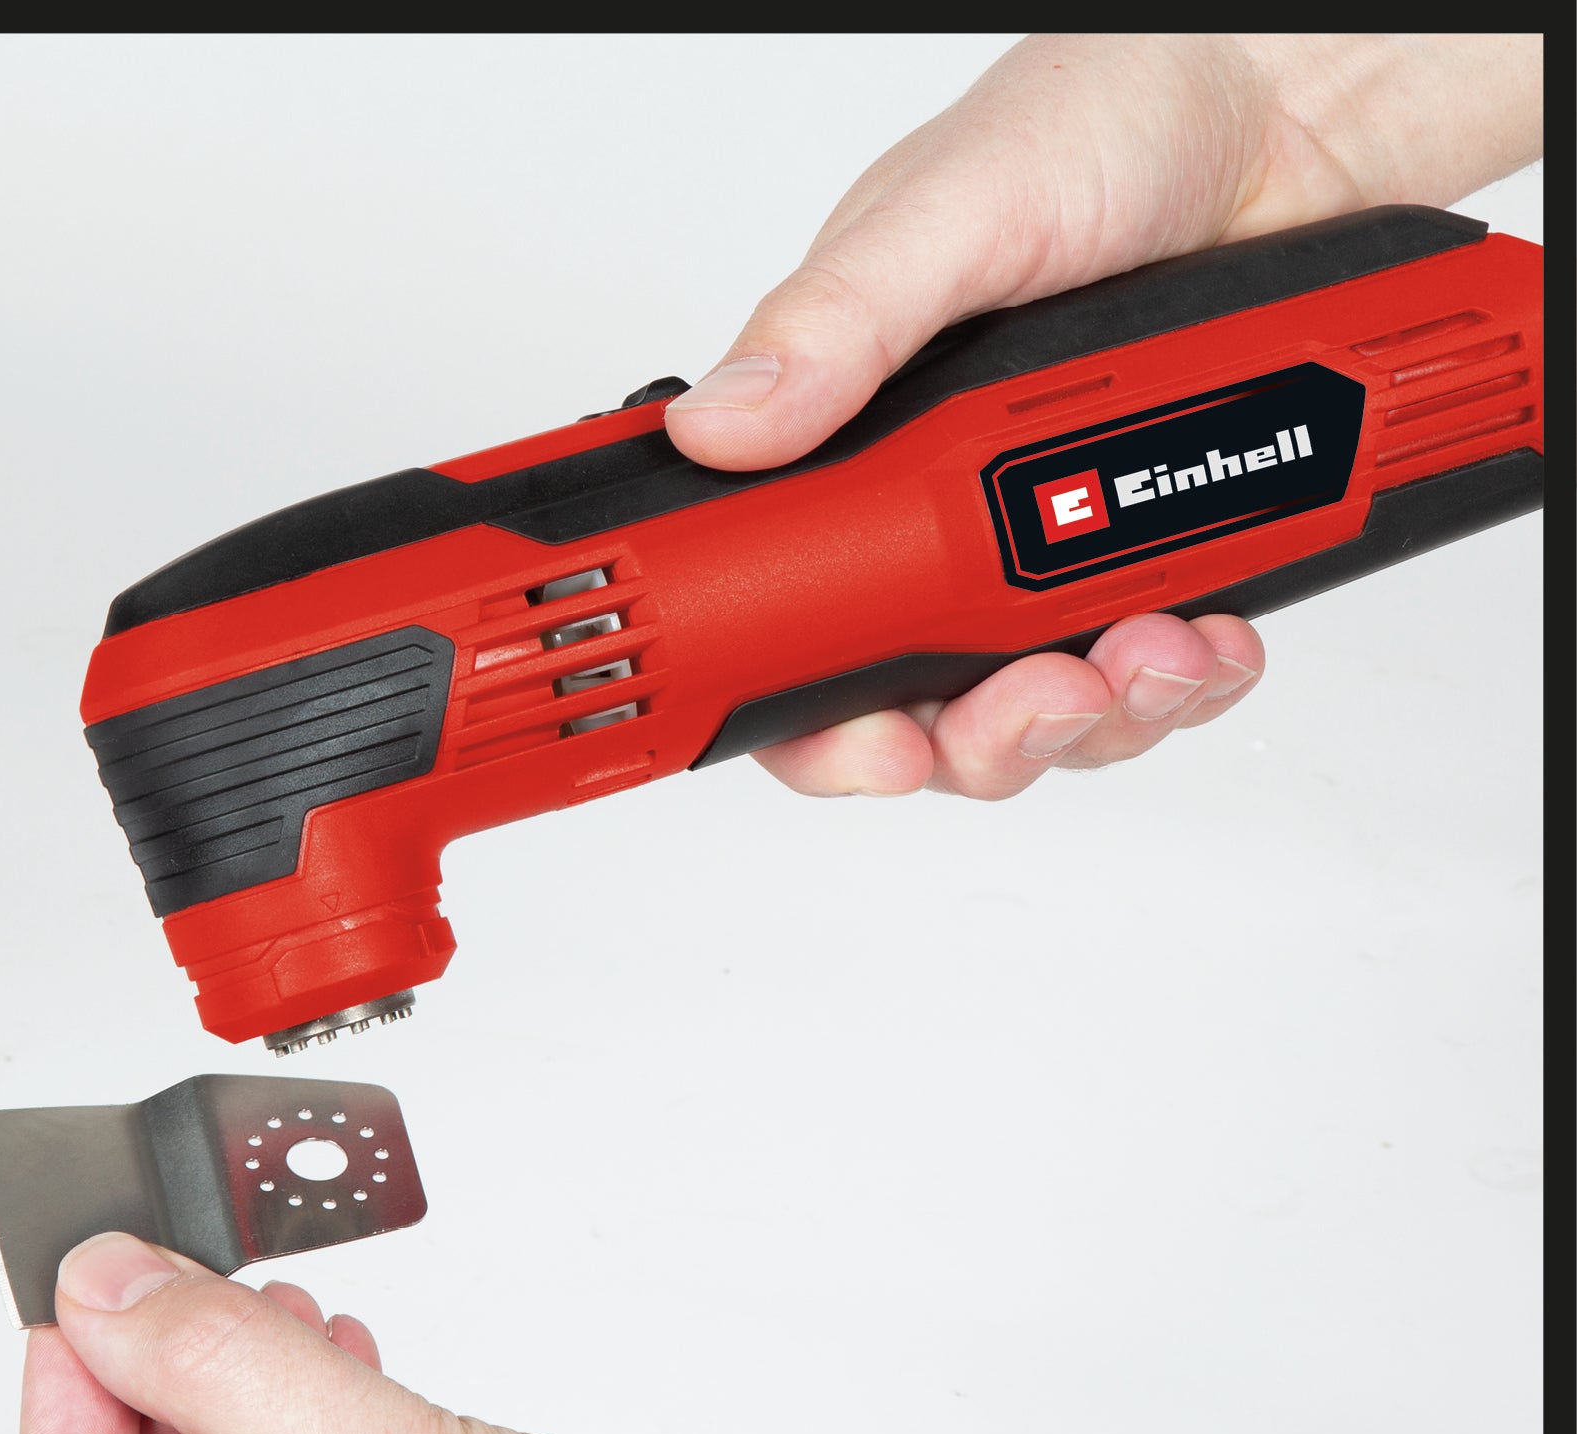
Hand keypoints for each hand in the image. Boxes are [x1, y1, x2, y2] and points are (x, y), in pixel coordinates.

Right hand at [664, 32, 1540, 797]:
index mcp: (857, 450)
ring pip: (1048, 716)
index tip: (884, 747)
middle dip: (993, 740)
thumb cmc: (1106, 122)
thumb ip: (841, 323)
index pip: (801, 635)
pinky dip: (1190, 682)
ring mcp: (1050, 545)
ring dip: (1105, 717)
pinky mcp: (1147, 553)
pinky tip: (1212, 631)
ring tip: (1158, 643)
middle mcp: (942, 517)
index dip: (826, 727)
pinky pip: (1156, 677)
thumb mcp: (955, 213)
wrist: (1290, 112)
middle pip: (929, 713)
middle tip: (1048, 693)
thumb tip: (718, 428)